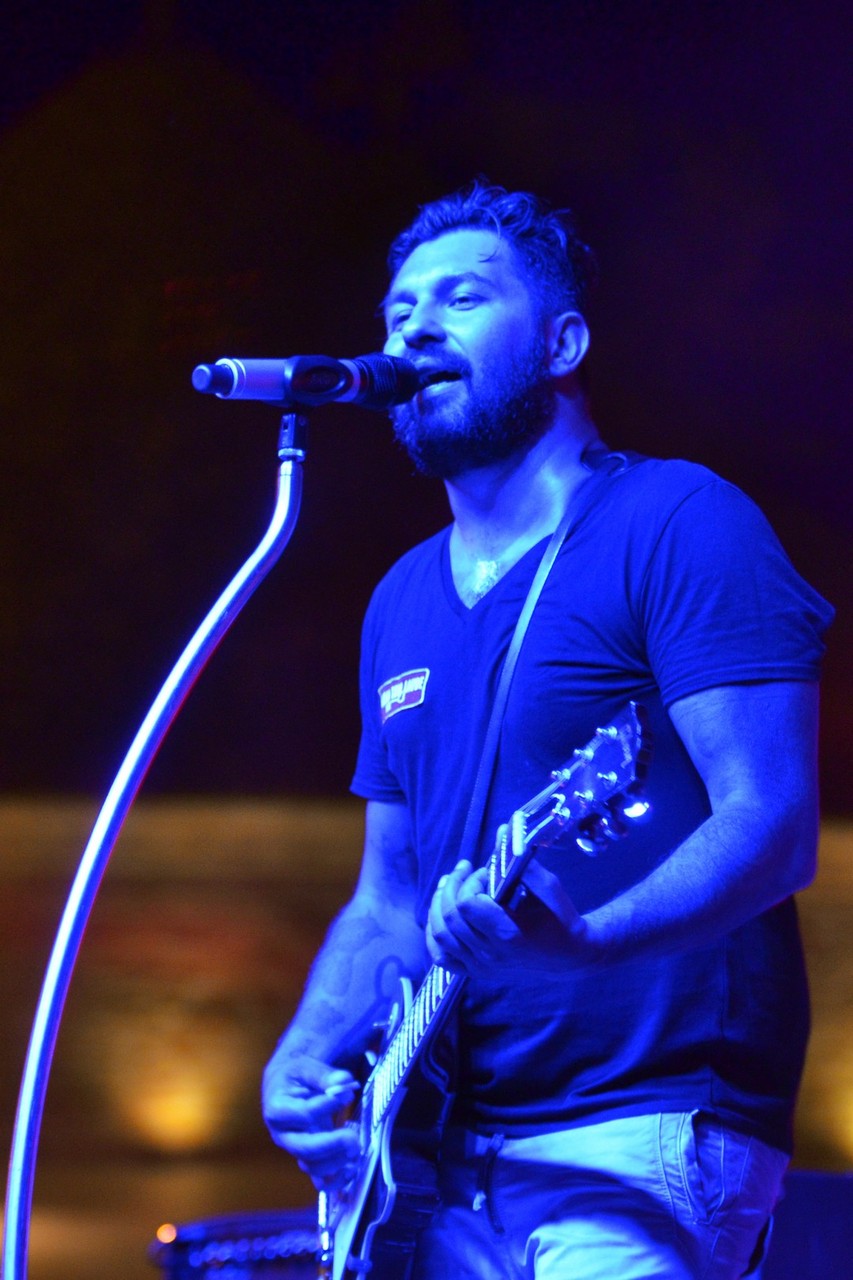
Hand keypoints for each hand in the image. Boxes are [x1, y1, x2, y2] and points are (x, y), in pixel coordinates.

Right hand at [262, 1049, 359, 1189]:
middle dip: (331, 1144)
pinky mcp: (307, 1159)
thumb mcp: (306, 1068)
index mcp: (278, 1109)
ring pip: (312, 1166)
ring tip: (356, 1149)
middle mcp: (283, 1135)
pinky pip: (318, 1179)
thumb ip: (325, 1075)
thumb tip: (344, 1083)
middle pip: (304, 1148)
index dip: (327, 1105)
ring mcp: (295, 1150)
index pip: (304, 1113)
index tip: (347, 1094)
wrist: (283, 1088)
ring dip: (336, 1162)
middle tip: (353, 1138)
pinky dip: (336, 1181)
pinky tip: (352, 1171)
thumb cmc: (294, 1076)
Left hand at [425, 857, 589, 976]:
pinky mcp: (477, 973)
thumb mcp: (548, 886)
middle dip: (452, 886)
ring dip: (438, 904)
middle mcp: (490, 954)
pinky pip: (441, 957)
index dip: (470, 882)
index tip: (485, 872)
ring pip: (440, 935)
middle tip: (463, 869)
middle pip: (450, 917)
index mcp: (507, 933)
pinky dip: (433, 935)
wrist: (570, 956)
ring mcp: (481, 967)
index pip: (467, 904)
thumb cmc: (560, 919)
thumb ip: (521, 860)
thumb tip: (503, 830)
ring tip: (447, 884)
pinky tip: (438, 915)